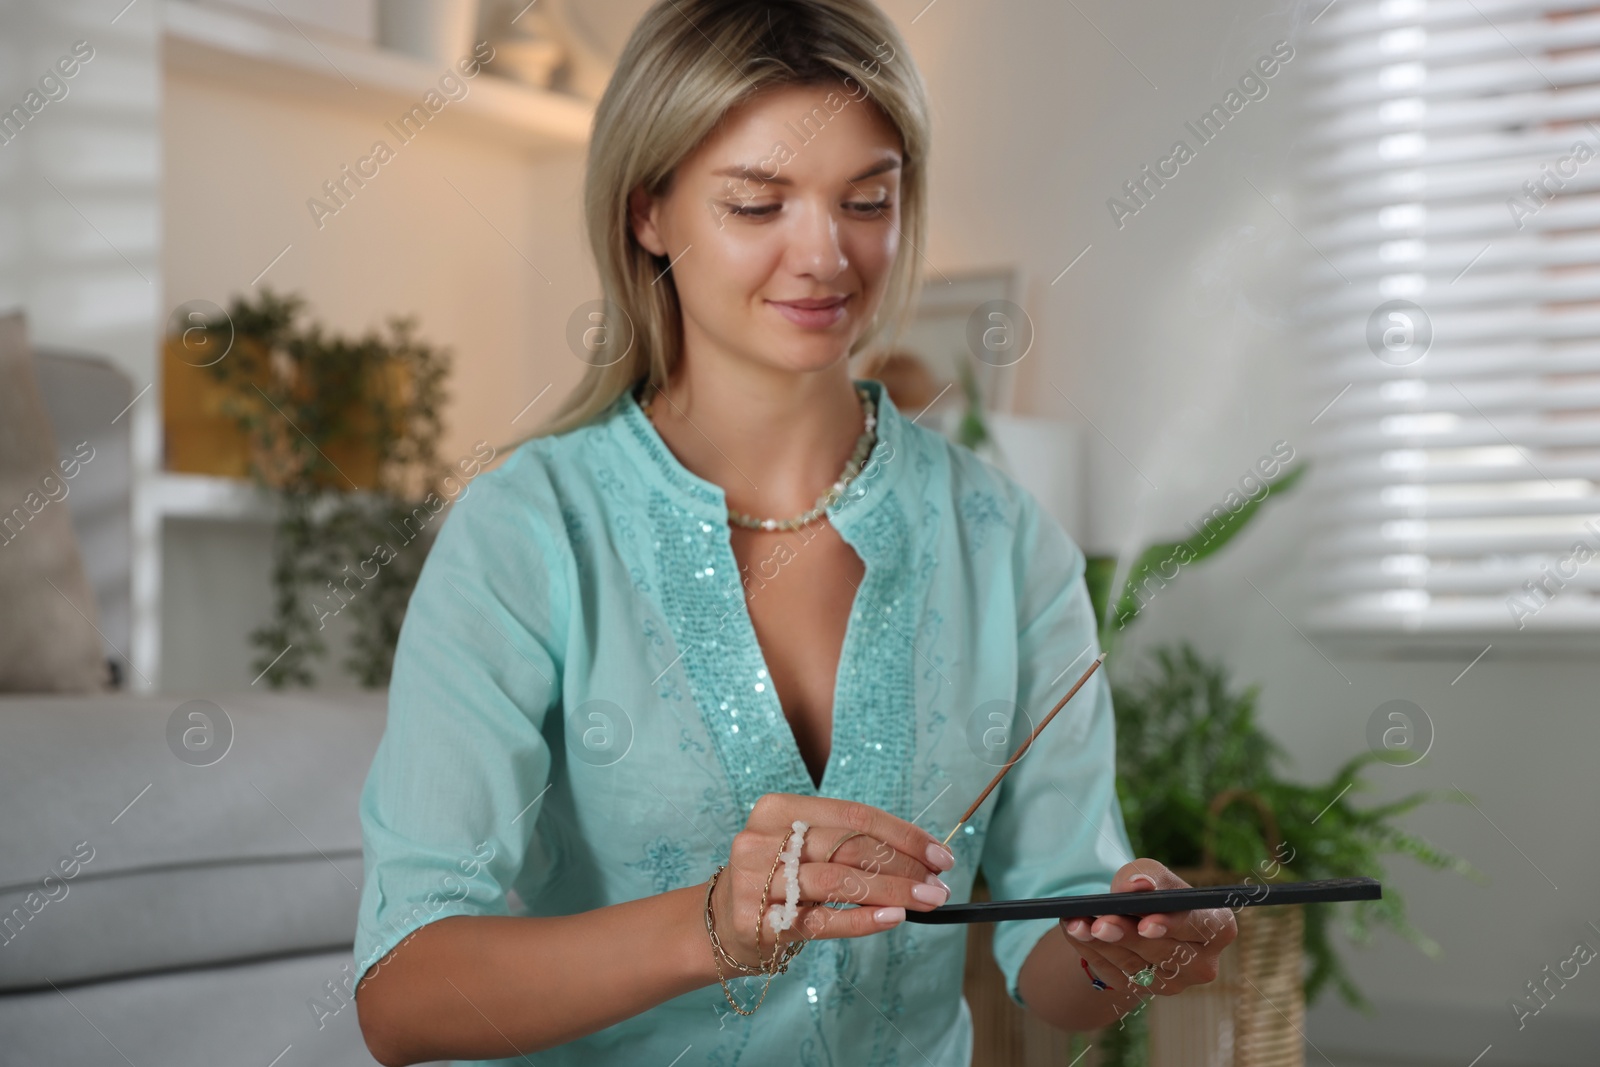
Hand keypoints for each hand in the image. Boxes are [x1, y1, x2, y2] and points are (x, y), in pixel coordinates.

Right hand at [711, 793, 955, 966]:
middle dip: (903, 865)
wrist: (716, 923)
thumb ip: (846, 845)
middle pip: (848, 847)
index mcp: (776, 809)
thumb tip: (919, 857)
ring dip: (892, 891)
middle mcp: (762, 840)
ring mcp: (756, 881)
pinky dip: (861, 919)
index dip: (901, 834)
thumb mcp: (800, 848)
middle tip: (939, 883)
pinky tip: (892, 918)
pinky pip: (819, 920)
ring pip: (838, 882)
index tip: (939, 854)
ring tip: (927, 901)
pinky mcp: (758, 923)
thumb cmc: (773, 880)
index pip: (852, 815)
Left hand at [1058, 860, 1236, 997]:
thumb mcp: (1153, 875)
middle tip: (1099, 923)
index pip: (1203, 928)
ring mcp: (1175, 983)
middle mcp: (1203, 963)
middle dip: (1127, 935)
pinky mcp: (1145, 992)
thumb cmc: (1153, 892)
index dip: (1173, 926)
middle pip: (1164, 951)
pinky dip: (1091, 951)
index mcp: (1217, 928)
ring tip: (1075, 923)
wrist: (1135, 919)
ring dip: (1100, 943)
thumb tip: (1138, 886)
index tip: (1145, 923)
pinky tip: (1074, 932)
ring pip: (1135, 965)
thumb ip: (1149, 876)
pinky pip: (1115, 974)